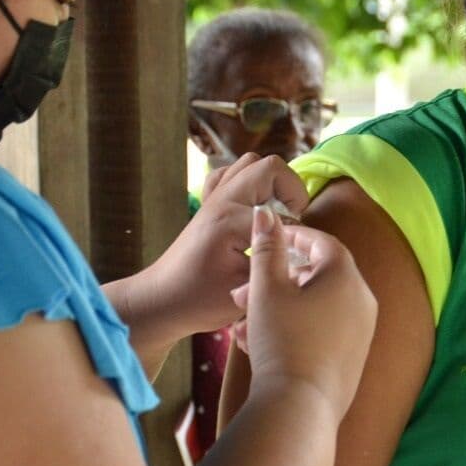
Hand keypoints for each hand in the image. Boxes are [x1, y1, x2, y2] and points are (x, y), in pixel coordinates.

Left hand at [129, 154, 311, 341]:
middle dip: (292, 190)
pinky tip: (255, 207)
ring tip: (278, 211)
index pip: (283, 215)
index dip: (297, 237)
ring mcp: (213, 198)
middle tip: (294, 220)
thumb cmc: (199, 301)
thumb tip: (303, 254)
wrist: (162, 301)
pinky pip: (231, 174)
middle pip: (270, 167)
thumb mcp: (245, 291)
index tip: (296, 258)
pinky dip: (249, 183)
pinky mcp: (208, 204)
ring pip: (251, 164)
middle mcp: (221, 200)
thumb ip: (275, 267)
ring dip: (272, 182)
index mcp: (230, 218)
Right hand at [239, 204, 376, 418]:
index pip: (323, 243)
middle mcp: (362, 301)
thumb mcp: (267, 289)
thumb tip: (268, 213)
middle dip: (274, 282)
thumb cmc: (282, 340)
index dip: (292, 237)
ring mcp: (361, 332)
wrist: (299, 408)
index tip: (268, 239)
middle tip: (241, 293)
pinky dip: (291, 330)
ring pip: (314, 307)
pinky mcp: (352, 359)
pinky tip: (255, 345)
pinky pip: (321, 332)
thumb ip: (268, 247)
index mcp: (347, 277)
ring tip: (240, 325)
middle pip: (316, 277)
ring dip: (276, 309)